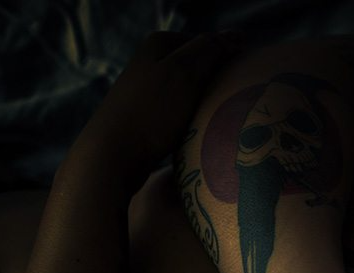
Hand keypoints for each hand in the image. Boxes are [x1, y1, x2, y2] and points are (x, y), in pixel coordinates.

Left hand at [69, 30, 242, 194]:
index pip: (210, 43)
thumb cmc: (152, 111)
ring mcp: (149, 88)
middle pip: (201, 67)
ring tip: (216, 119)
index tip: (239, 83)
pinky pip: (183, 110)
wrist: (115, 153)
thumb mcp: (185, 71)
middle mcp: (152, 61)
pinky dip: (195, 119)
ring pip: (193, 91)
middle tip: (230, 103)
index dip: (228, 62)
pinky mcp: (149, 114)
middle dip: (217, 83)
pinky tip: (197, 132)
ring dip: (208, 104)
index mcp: (161, 43)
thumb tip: (235, 38)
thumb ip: (210, 49)